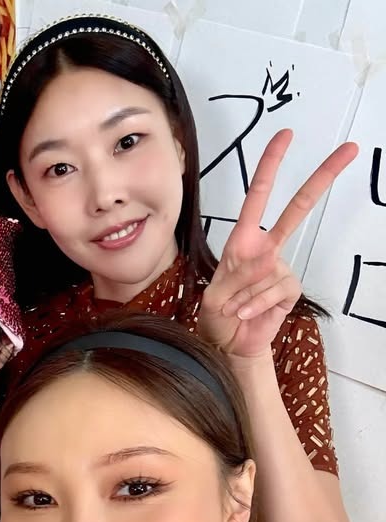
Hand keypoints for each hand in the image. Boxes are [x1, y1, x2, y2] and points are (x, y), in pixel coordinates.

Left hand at [199, 130, 357, 359]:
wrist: (228, 343)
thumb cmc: (218, 314)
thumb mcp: (215, 293)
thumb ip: (238, 276)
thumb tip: (268, 258)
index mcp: (243, 241)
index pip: (258, 197)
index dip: (271, 166)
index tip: (285, 135)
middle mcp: (265, 249)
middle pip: (297, 209)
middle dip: (322, 178)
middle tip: (348, 148)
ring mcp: (280, 268)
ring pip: (267, 271)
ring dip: (243, 295)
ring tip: (233, 308)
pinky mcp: (290, 289)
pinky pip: (274, 291)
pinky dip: (255, 305)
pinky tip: (245, 314)